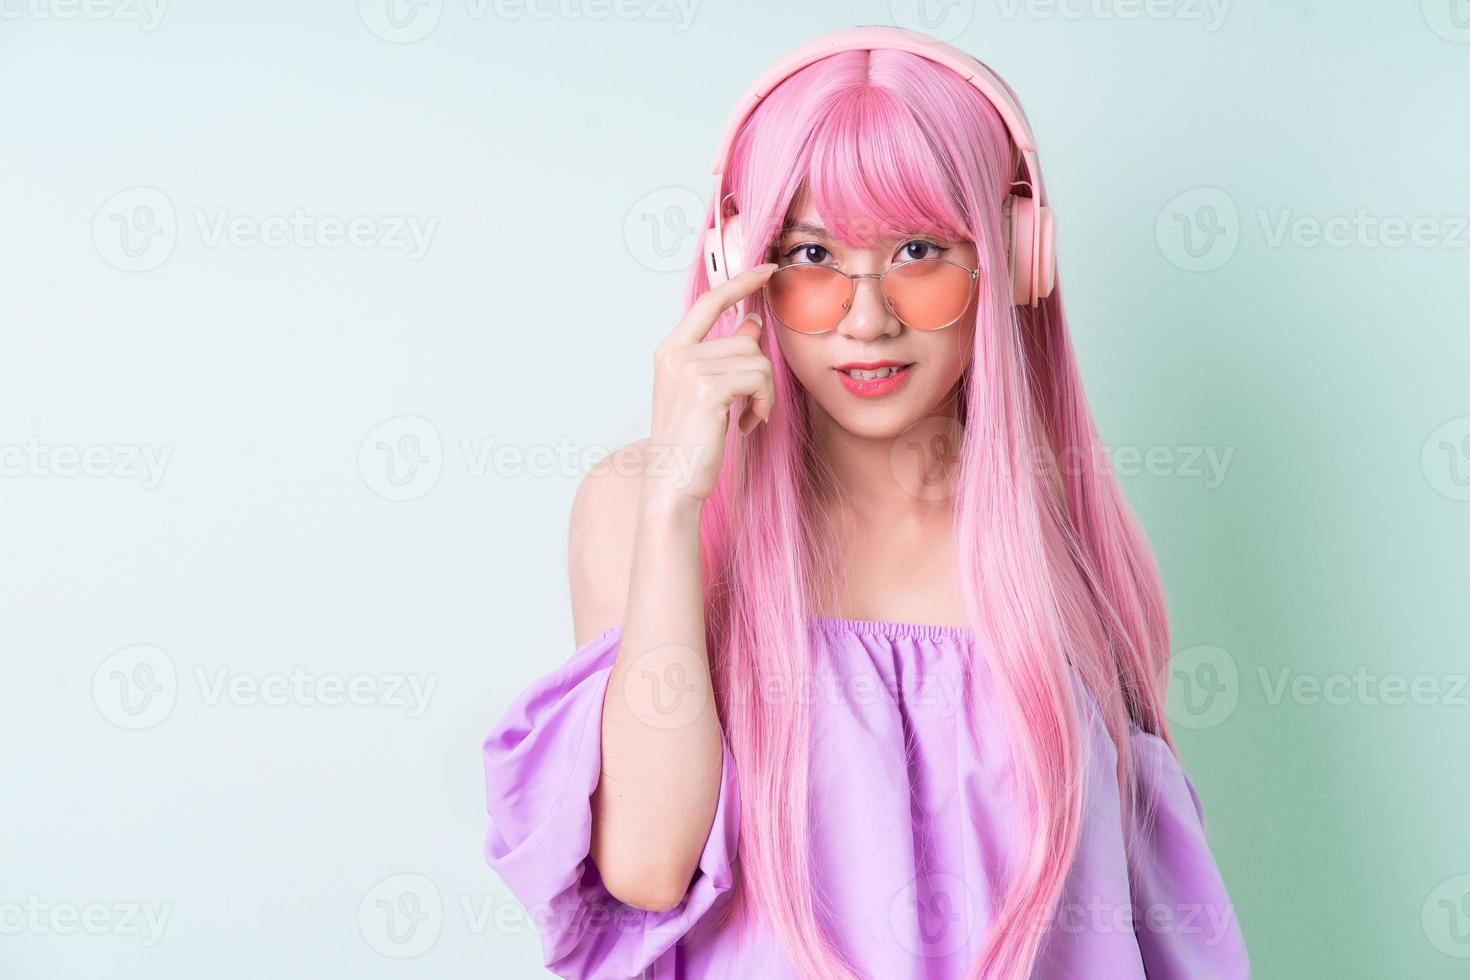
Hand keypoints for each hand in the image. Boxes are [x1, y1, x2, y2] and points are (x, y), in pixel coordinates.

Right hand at [645, 262, 778, 504]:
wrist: (671, 483)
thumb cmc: (690, 443)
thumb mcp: (707, 392)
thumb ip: (725, 356)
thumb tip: (753, 324)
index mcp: (670, 351)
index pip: (709, 302)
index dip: (739, 282)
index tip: (765, 270)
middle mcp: (676, 353)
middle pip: (745, 341)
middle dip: (760, 374)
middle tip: (753, 406)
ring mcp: (690, 369)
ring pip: (757, 360)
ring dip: (764, 393)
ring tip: (749, 418)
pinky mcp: (709, 388)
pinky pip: (759, 379)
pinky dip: (763, 403)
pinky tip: (749, 425)